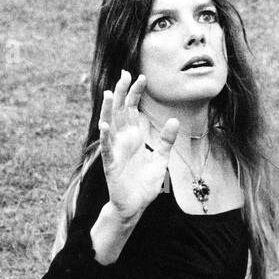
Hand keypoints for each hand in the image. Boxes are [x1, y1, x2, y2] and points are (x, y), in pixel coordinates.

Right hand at [96, 70, 179, 221]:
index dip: (136, 93)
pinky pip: (107, 149)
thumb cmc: (144, 183)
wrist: (135, 205)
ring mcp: (116, 151)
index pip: (133, 109)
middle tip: (124, 74)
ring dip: (109, 110)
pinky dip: (106, 137)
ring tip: (110, 93)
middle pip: (121, 111)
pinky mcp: (111, 164)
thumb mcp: (161, 159)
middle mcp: (123, 140)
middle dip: (122, 93)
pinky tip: (105, 125)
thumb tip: (173, 120)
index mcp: (134, 137)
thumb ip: (166, 140)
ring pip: (110, 125)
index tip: (142, 77)